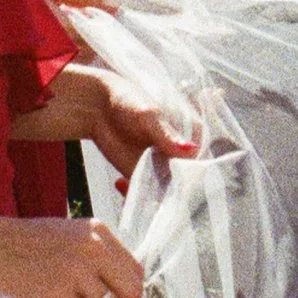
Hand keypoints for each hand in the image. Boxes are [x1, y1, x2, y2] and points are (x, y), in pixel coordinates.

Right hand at [0, 210, 145, 297]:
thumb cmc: (20, 244)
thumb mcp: (66, 235)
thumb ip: (95, 256)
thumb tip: (120, 292)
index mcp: (97, 231)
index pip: (135, 272)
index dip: (132, 295)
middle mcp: (92, 248)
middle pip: (129, 292)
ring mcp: (75, 271)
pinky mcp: (56, 294)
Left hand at [27, 62, 195, 184]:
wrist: (96, 105)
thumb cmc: (128, 101)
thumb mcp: (148, 117)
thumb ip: (168, 135)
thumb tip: (192, 151)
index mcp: (191, 135)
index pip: (200, 161)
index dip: (194, 176)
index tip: (178, 181)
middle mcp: (180, 154)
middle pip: (185, 181)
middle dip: (173, 192)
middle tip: (151, 186)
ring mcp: (161, 167)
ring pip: (166, 191)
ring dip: (153, 196)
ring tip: (129, 182)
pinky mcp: (142, 176)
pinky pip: (146, 194)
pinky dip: (135, 194)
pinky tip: (119, 182)